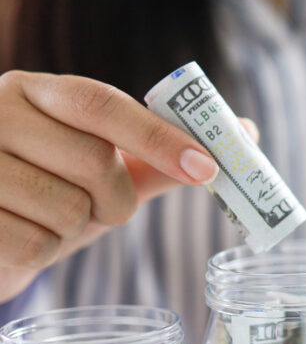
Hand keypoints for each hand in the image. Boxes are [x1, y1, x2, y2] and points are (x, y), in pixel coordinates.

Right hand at [0, 70, 256, 302]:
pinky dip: (44, 252)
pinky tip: (21, 237)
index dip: (160, 138)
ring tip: (48, 218)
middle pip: (98, 164)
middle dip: (116, 201)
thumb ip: (164, 154)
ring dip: (77, 228)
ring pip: (70, 211)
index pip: (102, 104)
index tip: (208, 169)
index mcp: (33, 91)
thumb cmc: (51, 193)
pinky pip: (37, 246)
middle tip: (98, 206)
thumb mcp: (103, 169)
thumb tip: (245, 133)